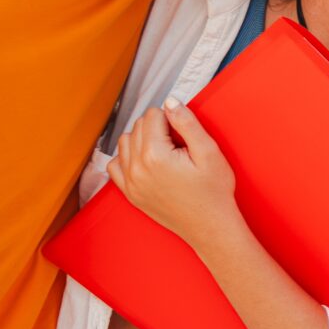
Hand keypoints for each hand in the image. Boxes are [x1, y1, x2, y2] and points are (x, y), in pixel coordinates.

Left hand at [109, 101, 239, 246]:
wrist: (210, 227)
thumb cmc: (214, 192)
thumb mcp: (209, 152)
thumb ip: (187, 123)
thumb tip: (169, 101)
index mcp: (156, 156)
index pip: (153, 115)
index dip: (172, 117)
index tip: (184, 132)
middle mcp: (137, 168)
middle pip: (138, 126)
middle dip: (157, 126)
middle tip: (179, 142)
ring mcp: (130, 183)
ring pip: (125, 141)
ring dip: (142, 139)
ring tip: (165, 150)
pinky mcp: (130, 194)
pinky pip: (114, 165)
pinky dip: (127, 158)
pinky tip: (145, 161)